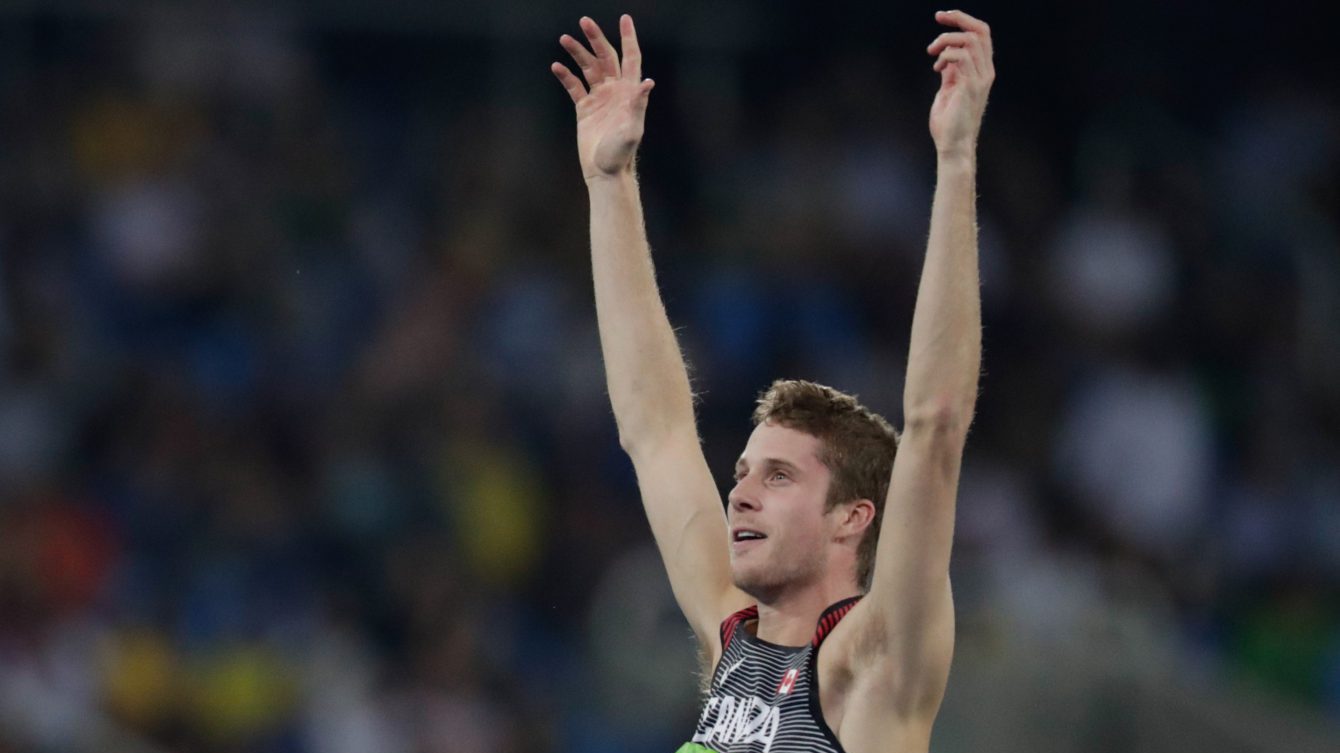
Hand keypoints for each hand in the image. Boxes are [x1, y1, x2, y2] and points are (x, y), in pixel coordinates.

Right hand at [551, 15, 654, 181]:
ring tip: (564, 39)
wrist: (604, 171)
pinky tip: (556, 67)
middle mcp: (615, 91)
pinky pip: (574, 86)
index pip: (630, 58)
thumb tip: (648, 82)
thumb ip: (638, 104)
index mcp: (628, 92)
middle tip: (584, 21)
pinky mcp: (585, 108)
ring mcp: (599, 98)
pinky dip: (566, 76)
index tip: (625, 18)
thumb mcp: (632, 129)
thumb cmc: (621, 153)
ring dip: (578, 53)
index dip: (628, 38)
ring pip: (588, 68)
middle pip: (606, 57)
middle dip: (596, 38)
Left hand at [926, 10, 994, 158]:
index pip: (981, 35)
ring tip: (932, 53)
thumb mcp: (949, 90)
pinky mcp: (971, 87)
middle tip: (938, 18)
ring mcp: (980, 79)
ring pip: (970, 41)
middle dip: (958, 19)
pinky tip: (937, 67)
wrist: (952, 145)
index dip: (964, 21)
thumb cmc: (948, 123)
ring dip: (946, 40)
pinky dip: (946, 55)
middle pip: (981, 31)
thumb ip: (951, 72)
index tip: (943, 17)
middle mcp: (986, 72)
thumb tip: (946, 56)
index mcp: (982, 71)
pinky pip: (961, 57)